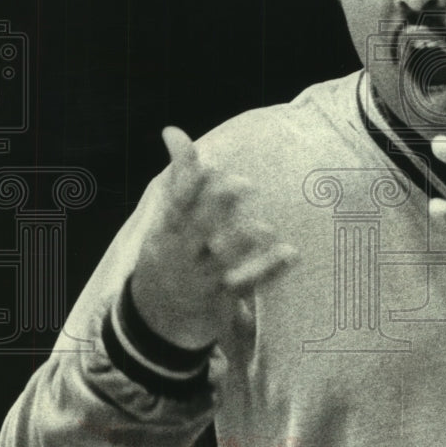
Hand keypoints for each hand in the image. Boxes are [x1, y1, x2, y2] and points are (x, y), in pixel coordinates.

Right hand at [130, 126, 295, 348]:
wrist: (155, 317)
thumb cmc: (169, 251)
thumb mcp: (168, 216)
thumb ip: (180, 174)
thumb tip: (172, 129)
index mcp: (168, 228)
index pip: (177, 201)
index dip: (191, 182)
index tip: (211, 162)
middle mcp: (181, 251)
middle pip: (197, 228)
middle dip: (218, 208)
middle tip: (245, 184)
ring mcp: (200, 276)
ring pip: (219, 260)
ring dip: (241, 243)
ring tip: (263, 228)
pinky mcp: (220, 297)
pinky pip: (247, 283)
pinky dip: (269, 269)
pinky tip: (290, 252)